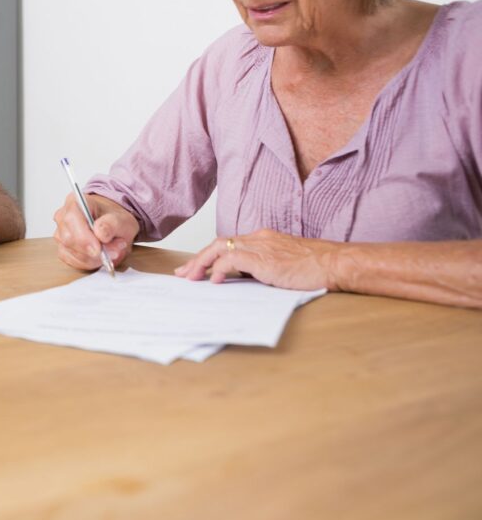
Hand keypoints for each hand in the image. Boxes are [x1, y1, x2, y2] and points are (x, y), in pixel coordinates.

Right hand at [53, 193, 138, 270]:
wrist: (112, 226)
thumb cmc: (113, 220)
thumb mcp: (121, 219)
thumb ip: (112, 224)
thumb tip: (100, 233)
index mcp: (75, 202)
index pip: (71, 219)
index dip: (83, 237)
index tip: (99, 249)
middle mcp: (63, 217)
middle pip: (68, 239)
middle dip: (92, 250)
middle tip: (114, 251)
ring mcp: (60, 234)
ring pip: (71, 253)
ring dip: (94, 257)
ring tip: (111, 250)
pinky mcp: (63, 249)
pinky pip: (73, 261)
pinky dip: (90, 262)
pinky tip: (100, 256)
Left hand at [174, 228, 338, 289]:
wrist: (336, 262)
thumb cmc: (317, 267)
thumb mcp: (285, 265)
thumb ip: (265, 268)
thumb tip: (247, 280)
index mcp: (264, 238)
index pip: (228, 243)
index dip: (209, 256)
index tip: (196, 268)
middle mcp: (259, 238)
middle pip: (218, 243)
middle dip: (198, 258)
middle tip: (183, 273)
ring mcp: (261, 247)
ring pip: (219, 247)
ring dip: (201, 263)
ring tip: (190, 278)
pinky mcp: (264, 259)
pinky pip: (232, 258)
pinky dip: (219, 268)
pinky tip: (215, 280)